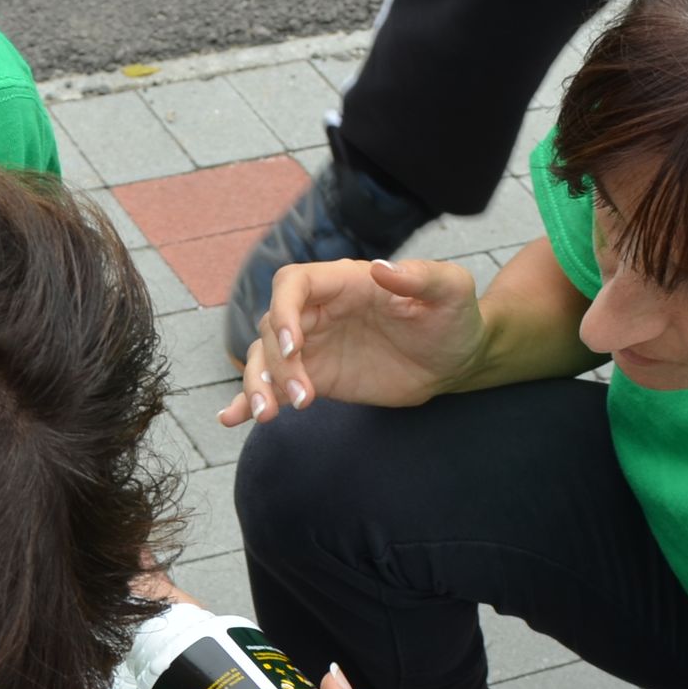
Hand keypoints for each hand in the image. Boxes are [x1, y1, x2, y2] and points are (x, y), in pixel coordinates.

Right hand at [220, 258, 487, 424]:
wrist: (455, 361)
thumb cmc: (455, 319)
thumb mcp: (452, 291)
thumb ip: (422, 277)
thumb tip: (382, 269)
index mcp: (344, 283)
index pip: (293, 284)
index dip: (284, 311)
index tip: (294, 346)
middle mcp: (319, 311)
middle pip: (271, 326)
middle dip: (278, 363)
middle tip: (304, 398)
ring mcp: (312, 346)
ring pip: (262, 357)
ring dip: (258, 384)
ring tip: (268, 416)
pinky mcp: (314, 377)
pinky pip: (272, 386)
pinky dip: (247, 400)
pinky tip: (232, 419)